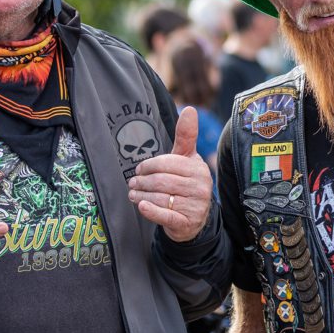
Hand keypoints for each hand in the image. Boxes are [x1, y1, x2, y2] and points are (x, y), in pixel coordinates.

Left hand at [128, 107, 211, 242]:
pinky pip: (166, 215)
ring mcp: (195, 206)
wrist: (192, 219)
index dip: (149, 165)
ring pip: (161, 197)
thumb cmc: (185, 183)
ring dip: (141, 195)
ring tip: (133, 194)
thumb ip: (186, 136)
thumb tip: (190, 109)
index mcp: (198, 168)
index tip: (139, 170)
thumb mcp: (186, 159)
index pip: (168, 163)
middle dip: (142, 182)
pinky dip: (151, 211)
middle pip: (162, 180)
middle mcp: (201, 187)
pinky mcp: (187, 223)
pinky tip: (142, 206)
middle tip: (132, 183)